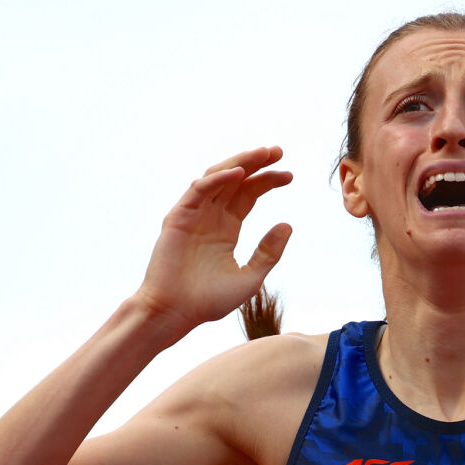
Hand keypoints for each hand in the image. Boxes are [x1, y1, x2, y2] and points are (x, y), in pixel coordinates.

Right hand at [132, 146, 292, 334]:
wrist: (175, 313)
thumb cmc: (207, 301)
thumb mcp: (249, 277)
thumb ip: (268, 252)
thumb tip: (288, 225)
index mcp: (226, 228)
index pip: (249, 194)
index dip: (268, 182)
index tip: (290, 176)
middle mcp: (210, 216)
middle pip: (236, 181)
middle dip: (257, 163)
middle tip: (278, 151)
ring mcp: (193, 214)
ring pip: (217, 178)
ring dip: (239, 163)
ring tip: (262, 154)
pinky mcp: (178, 217)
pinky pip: (198, 191)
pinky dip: (217, 179)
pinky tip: (238, 173)